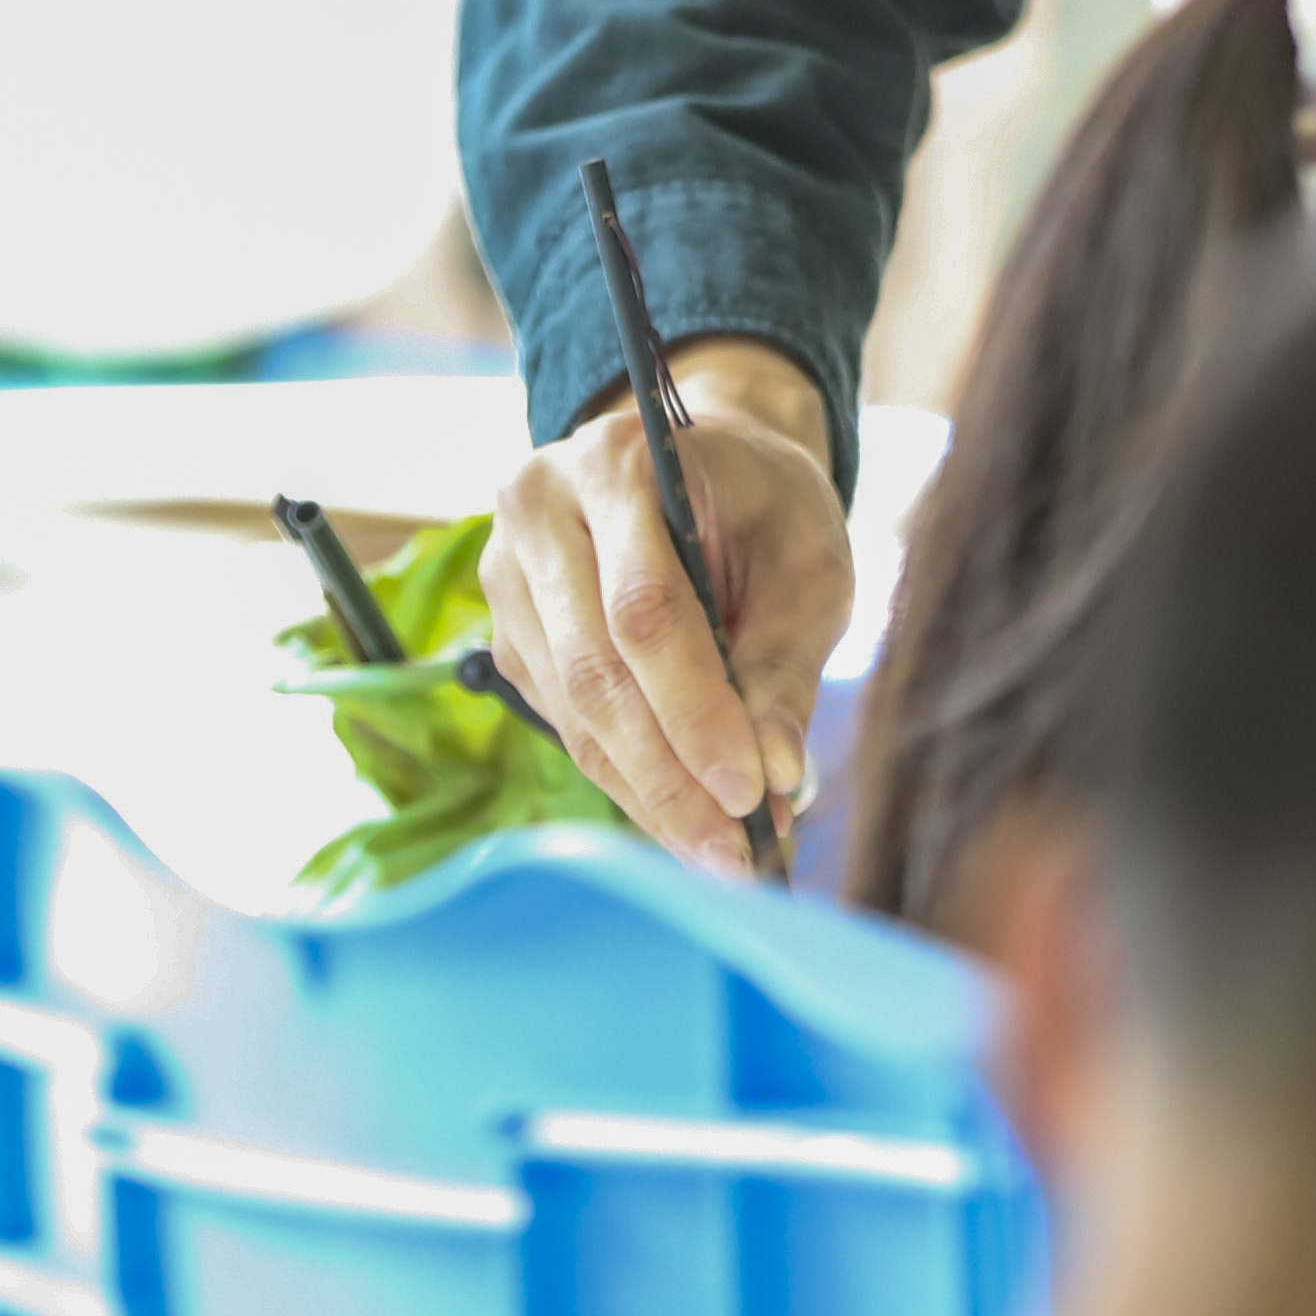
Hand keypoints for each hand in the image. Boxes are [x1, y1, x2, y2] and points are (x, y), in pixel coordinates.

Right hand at [480, 339, 851, 864]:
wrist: (707, 467)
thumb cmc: (766, 507)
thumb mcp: (807, 564)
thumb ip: (786, 664)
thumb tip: (775, 778)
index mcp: (617, 462)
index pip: (644, 609)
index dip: (694, 711)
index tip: (750, 793)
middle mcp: (540, 508)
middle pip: (593, 669)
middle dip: (668, 776)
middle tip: (732, 853)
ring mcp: (508, 572)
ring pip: (571, 709)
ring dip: (647, 792)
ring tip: (718, 852)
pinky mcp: (508, 630)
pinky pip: (564, 722)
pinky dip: (627, 778)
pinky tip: (682, 817)